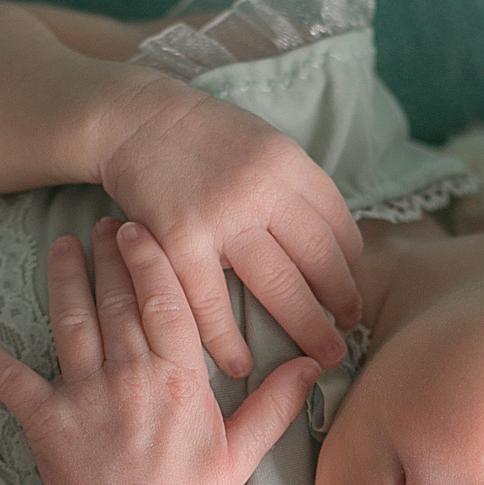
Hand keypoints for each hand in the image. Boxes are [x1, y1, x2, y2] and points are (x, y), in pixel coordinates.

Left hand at [0, 216, 318, 484]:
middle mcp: (131, 377)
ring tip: (62, 246)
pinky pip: (11, 379)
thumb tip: (316, 364)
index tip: (140, 229)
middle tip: (103, 223)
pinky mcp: (45, 419)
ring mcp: (84, 395)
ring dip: (64, 278)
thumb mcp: (241, 452)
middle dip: (108, 256)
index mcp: (180, 379)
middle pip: (117, 300)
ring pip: (71, 321)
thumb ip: (276, 404)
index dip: (151, 260)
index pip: (167, 303)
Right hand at [93, 76, 363, 372]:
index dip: (350, 265)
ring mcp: (222, 216)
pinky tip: (242, 365)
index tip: (349, 290)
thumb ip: (293, 187)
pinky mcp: (179, 242)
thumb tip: (332, 243)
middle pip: (321, 259)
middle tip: (350, 334)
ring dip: (308, 327)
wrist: (133, 119)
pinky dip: (229, 342)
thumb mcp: (261, 144)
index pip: (339, 224)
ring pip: (280, 285)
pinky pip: (211, 304)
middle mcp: (263, 188)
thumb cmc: (201, 138)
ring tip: (324, 355)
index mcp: (288, 162)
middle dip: (342, 303)